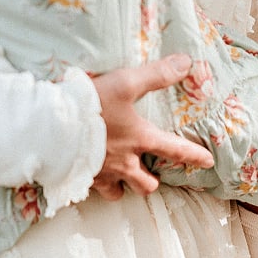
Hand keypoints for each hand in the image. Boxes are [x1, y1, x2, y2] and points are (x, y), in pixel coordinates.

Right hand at [90, 54, 214, 200]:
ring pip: (120, 193)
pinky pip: (92, 191)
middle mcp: (124, 163)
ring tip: (120, 179)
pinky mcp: (80, 179)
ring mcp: (101, 174)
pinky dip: (95, 186)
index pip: (174, 150)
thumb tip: (187, 64)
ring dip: (124, 187)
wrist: (50, 128)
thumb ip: (156, 75)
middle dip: (151, 182)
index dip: (193, 155)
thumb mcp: (125, 83)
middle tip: (151, 176)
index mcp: (139, 140)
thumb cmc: (90, 106)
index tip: (207, 162)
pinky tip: (89, 177)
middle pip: (147, 184)